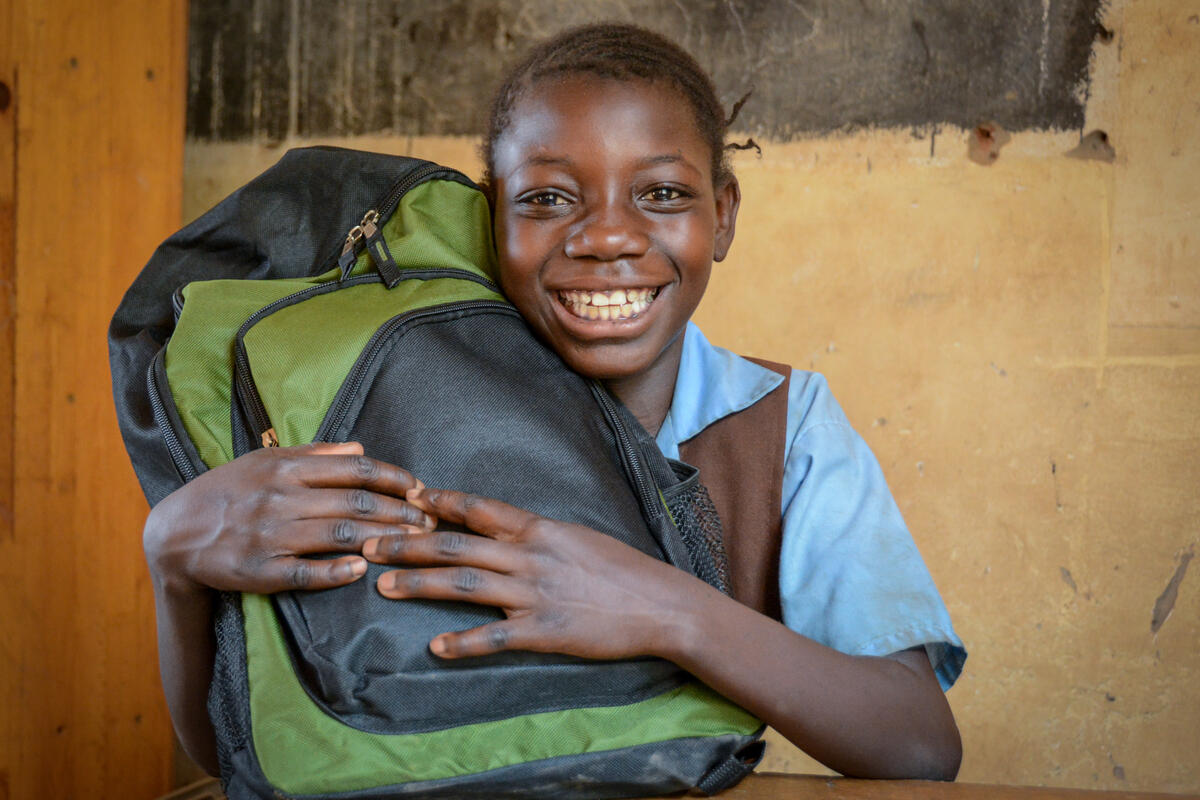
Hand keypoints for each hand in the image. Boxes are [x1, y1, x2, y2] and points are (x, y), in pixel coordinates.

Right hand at [143, 442, 434, 595]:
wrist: (174, 531)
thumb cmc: (229, 490)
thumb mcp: (265, 460)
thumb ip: (315, 455)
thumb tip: (360, 448)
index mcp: (286, 468)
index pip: (355, 470)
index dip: (394, 479)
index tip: (421, 489)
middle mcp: (280, 498)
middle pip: (354, 503)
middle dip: (400, 512)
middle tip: (431, 523)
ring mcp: (269, 535)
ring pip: (337, 534)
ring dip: (381, 539)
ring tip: (416, 545)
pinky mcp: (258, 570)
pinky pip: (303, 571)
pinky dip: (334, 571)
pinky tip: (363, 569)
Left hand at [362, 486, 718, 660]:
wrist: (661, 604)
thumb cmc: (622, 570)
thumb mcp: (578, 537)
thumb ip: (537, 534)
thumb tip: (500, 528)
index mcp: (540, 529)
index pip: (480, 509)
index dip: (441, 502)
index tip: (408, 498)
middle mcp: (531, 556)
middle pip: (458, 545)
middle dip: (409, 543)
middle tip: (370, 543)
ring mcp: (535, 594)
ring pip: (466, 585)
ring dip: (421, 583)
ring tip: (384, 585)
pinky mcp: (545, 631)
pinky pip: (497, 636)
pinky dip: (465, 643)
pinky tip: (437, 648)